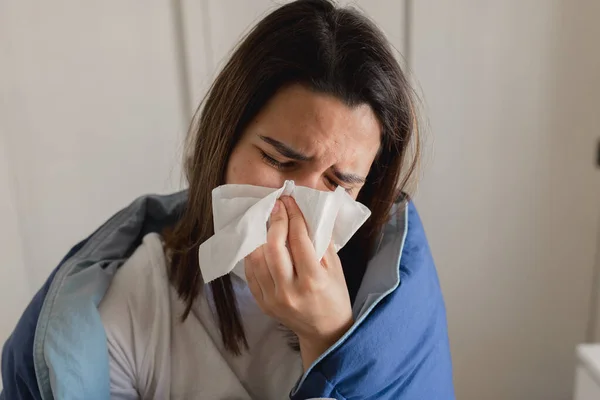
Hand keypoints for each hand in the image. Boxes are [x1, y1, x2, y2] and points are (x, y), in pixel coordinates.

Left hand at [244, 196, 353, 369]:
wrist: (324, 330)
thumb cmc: (334, 294)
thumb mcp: (335, 267)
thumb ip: (320, 241)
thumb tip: (305, 213)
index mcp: (312, 280)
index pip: (298, 240)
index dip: (293, 215)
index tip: (290, 201)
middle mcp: (290, 291)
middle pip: (273, 247)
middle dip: (274, 221)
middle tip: (277, 206)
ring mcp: (273, 299)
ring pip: (256, 258)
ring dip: (260, 235)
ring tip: (266, 220)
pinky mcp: (262, 303)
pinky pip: (251, 272)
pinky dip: (253, 253)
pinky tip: (259, 241)